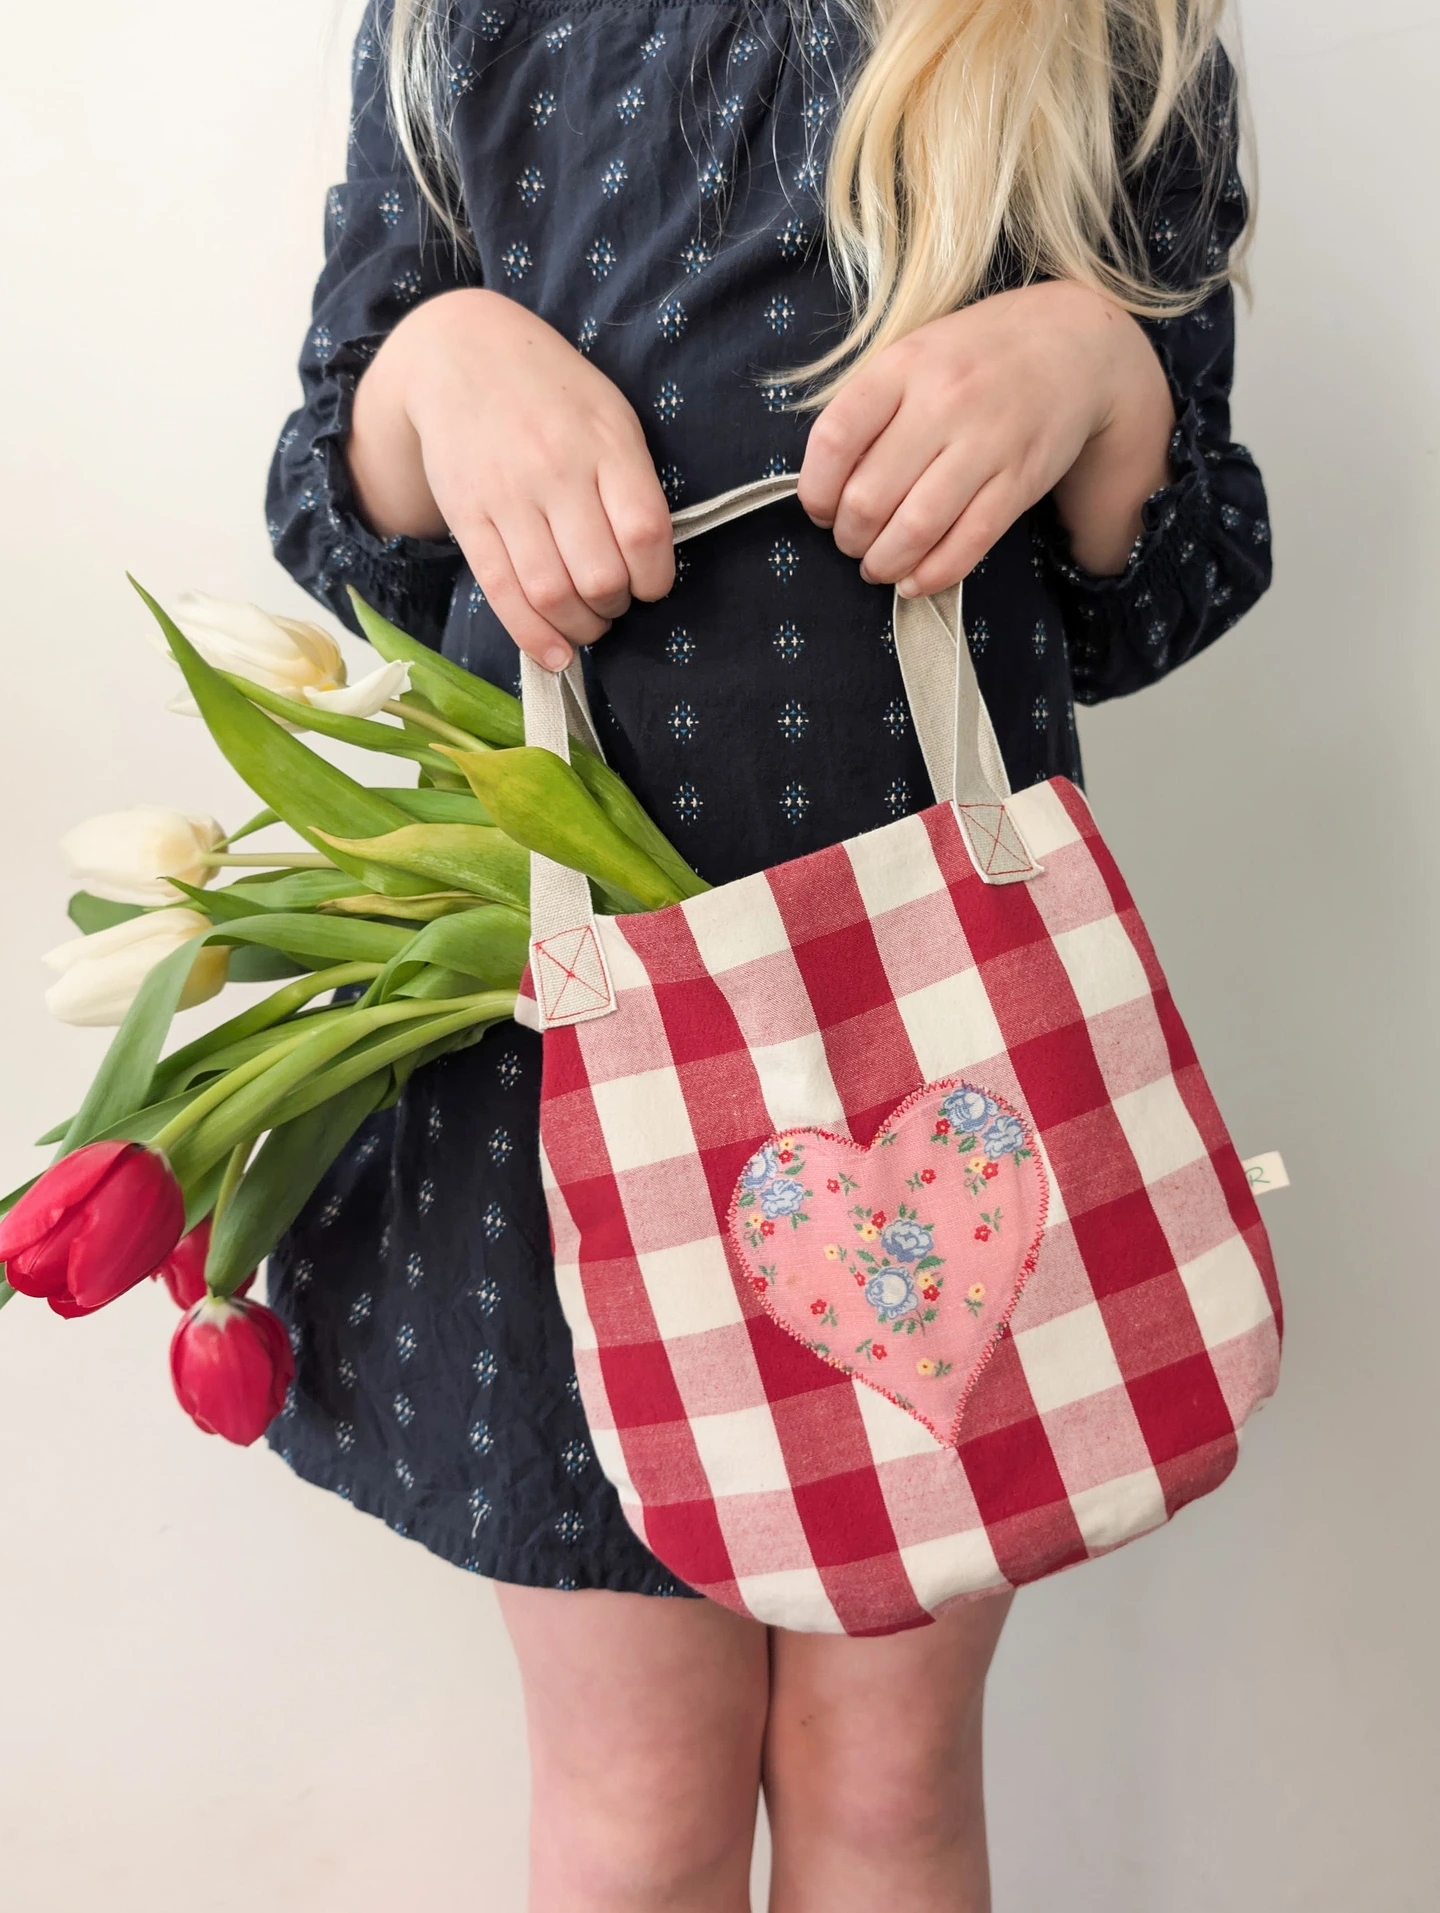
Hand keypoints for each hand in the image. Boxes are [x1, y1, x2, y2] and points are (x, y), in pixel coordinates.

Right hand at [347, 289, 673, 667]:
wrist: (462, 355)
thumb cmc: (554, 395)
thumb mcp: (611, 417)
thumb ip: (633, 484)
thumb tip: (649, 565)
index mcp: (606, 443)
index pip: (645, 533)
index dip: (656, 579)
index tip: (651, 585)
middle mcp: (556, 470)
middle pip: (599, 576)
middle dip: (615, 607)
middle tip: (614, 602)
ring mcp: (508, 497)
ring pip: (551, 594)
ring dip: (580, 628)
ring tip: (588, 622)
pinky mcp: (468, 518)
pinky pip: (502, 593)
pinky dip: (533, 637)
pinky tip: (555, 655)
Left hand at [797, 281, 1174, 591]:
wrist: (1073, 342)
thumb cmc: (975, 357)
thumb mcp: (913, 356)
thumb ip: (870, 409)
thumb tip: (826, 486)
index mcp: (903, 366)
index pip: (835, 440)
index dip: (816, 491)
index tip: (820, 510)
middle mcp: (944, 401)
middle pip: (869, 497)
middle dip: (849, 538)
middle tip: (852, 543)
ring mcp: (987, 442)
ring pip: (916, 528)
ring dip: (885, 563)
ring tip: (878, 566)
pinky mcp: (1021, 479)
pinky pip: (968, 542)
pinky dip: (932, 574)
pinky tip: (914, 580)